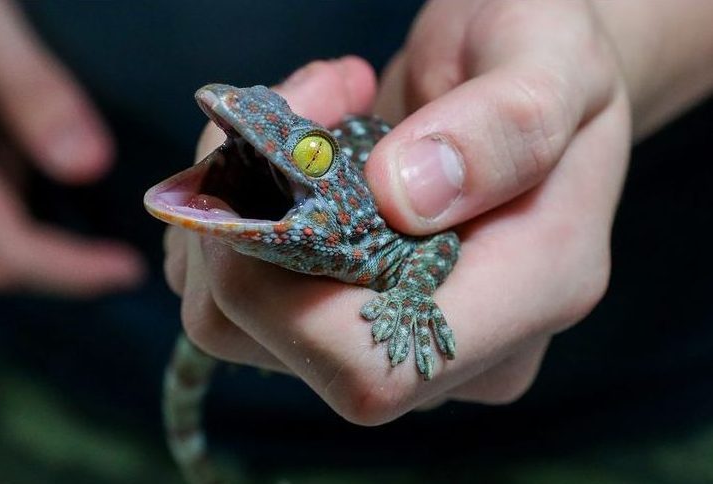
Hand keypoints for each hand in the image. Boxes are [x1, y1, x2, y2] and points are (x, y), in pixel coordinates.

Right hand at [0, 0, 143, 295]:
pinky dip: (17, 184)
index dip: (72, 273)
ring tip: (95, 184)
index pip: (5, 249)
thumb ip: (25, 86)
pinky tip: (39, 142)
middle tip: (126, 242)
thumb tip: (88, 165)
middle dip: (66, 256)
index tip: (129, 271)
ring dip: (44, 219)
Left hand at [166, 2, 629, 424]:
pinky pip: (236, 298)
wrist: (515, 81)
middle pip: (281, 347)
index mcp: (530, 293)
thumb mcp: (549, 53)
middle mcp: (459, 344)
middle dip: (242, 223)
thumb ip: (505, 123)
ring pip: (239, 326)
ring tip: (297, 122)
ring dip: (231, 213)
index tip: (284, 158)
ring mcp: (399, 336)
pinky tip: (284, 159)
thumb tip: (403, 198)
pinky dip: (231, 220)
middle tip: (289, 111)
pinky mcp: (348, 316)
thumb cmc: (542, 53)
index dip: (282, 290)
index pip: (370, 369)